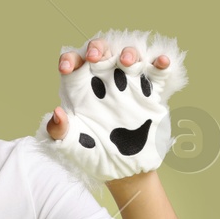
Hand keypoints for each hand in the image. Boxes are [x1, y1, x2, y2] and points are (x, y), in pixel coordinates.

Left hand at [34, 28, 187, 189]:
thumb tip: (57, 113)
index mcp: (82, 90)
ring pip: (129, 55)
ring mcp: (128, 85)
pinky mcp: (149, 93)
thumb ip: (59, 131)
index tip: (67, 69)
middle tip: (95, 57)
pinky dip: (161, 63)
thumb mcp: (72, 145)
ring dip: (129, 52)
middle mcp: (104, 82)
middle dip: (98, 48)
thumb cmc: (92, 154)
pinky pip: (157, 72)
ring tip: (127, 61)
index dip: (70, 60)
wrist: (122, 170)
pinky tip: (162, 62)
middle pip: (101, 51)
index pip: (73, 64)